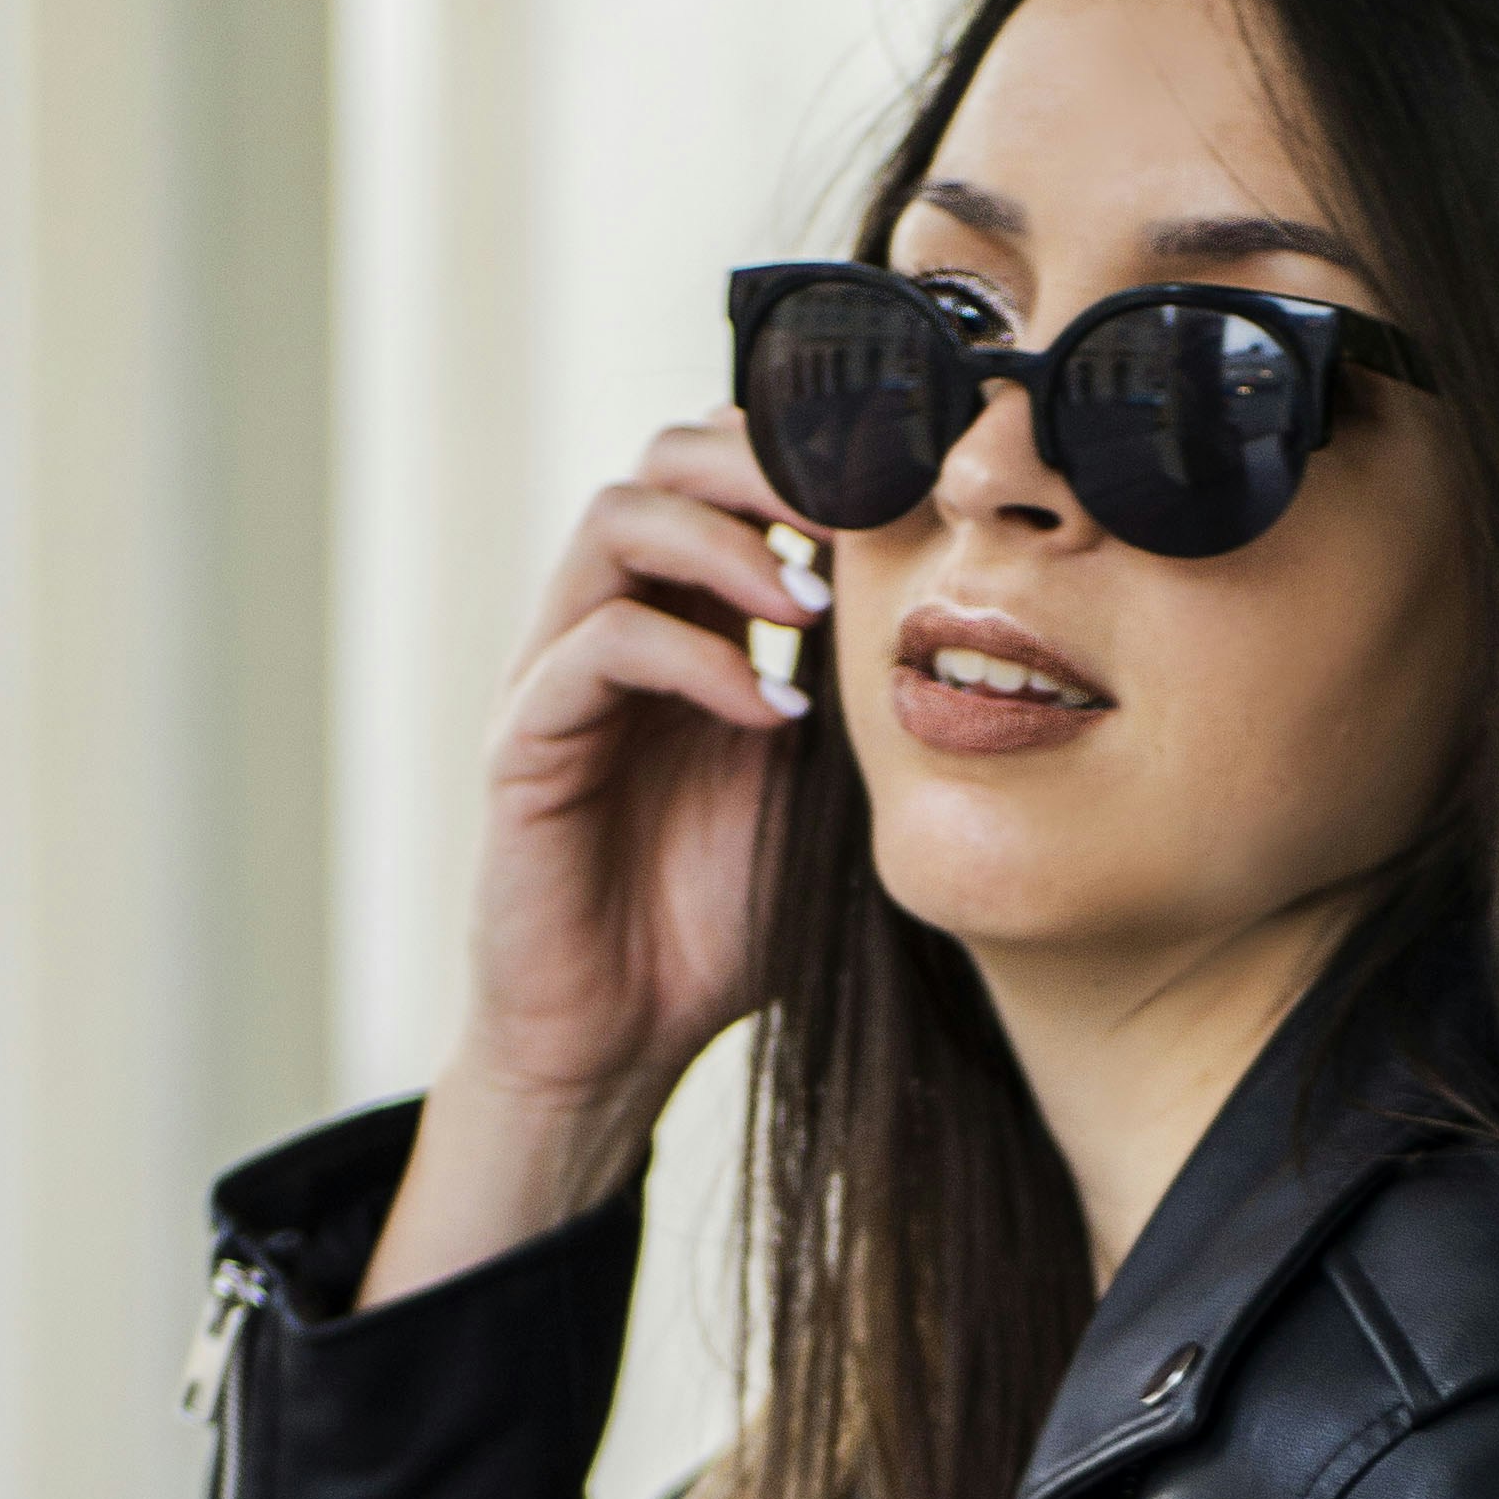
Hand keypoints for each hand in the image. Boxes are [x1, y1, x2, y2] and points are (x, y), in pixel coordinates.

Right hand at [362, 409, 821, 1307]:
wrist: (623, 1041)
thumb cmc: (722, 920)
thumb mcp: (825, 793)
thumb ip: (863, 703)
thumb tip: (974, 624)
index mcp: (687, 621)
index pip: (728, 474)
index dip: (808, 457)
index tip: (906, 491)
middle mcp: (614, 624)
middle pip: (664, 459)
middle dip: (765, 464)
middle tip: (858, 513)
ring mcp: (560, 674)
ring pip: (615, 519)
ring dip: (728, 544)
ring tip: (816, 605)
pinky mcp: (524, 742)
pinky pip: (595, 649)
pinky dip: (691, 659)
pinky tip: (769, 711)